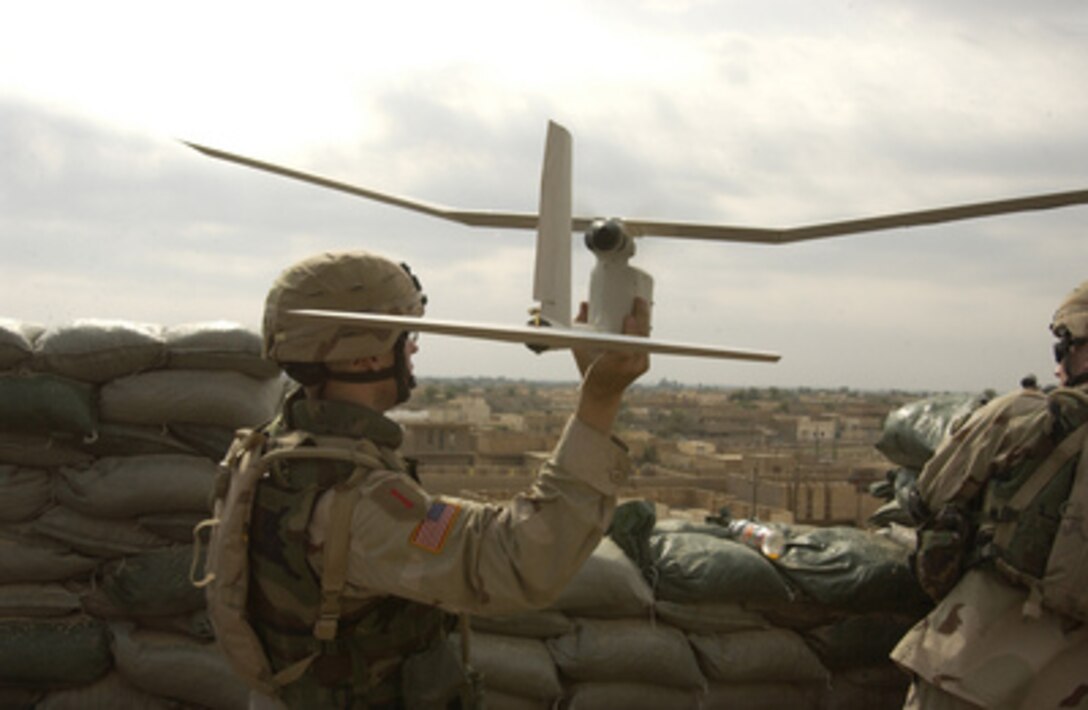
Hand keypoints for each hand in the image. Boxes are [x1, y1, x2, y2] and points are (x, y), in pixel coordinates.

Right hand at [573, 298, 650, 432]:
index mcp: (613, 363)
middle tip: (639, 302)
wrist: (603, 394)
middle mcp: (629, 366)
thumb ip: (581, 326)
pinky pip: (647, 345)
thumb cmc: (590, 371)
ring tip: (640, 306)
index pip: (627, 345)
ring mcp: (639, 366)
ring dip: (644, 322)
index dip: (630, 330)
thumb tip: (584, 306)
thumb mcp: (581, 349)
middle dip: (642, 318)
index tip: (628, 317)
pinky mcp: (645, 365)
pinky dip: (644, 331)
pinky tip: (642, 318)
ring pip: (646, 340)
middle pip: (641, 338)